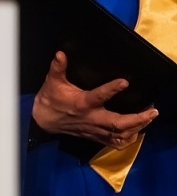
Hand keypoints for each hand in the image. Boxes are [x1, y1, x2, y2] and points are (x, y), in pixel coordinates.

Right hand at [31, 51, 157, 147]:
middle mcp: (91, 118)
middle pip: (118, 123)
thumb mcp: (52, 82)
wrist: (42, 120)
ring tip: (148, 118)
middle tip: (152, 111)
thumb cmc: (50, 99)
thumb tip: (61, 54)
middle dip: (137, 118)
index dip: (112, 89)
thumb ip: (58, 68)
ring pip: (120, 134)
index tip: (125, 82)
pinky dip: (128, 138)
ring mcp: (94, 129)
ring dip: (137, 128)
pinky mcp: (94, 135)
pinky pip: (114, 142)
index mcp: (82, 103)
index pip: (99, 96)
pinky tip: (136, 132)